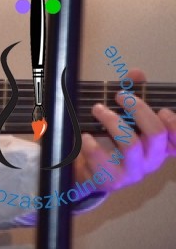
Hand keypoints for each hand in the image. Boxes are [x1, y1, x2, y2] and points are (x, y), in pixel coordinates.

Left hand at [73, 69, 175, 191]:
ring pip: (131, 144)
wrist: (88, 171)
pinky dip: (92, 144)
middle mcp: (151, 160)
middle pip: (156, 133)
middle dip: (137, 109)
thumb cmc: (110, 142)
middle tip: (119, 95)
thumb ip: (132, 94)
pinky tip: (85, 136)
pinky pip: (102, 160)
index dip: (175, 126)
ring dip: (112, 120)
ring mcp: (132, 172)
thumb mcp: (124, 117)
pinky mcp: (111, 179)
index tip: (163, 110)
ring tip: (97, 109)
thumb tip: (137, 73)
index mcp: (159, 146)